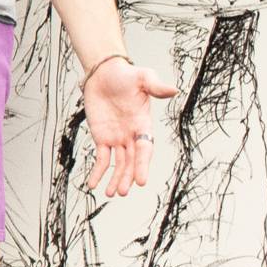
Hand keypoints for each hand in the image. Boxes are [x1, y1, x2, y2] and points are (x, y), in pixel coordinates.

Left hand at [81, 54, 179, 197]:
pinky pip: (101, 158)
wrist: (105, 73)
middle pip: (131, 161)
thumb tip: (173, 90)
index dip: (142, 165)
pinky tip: (93, 184)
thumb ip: (156, 86)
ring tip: (111, 194)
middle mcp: (132, 135)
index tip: (141, 181)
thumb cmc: (126, 75)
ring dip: (115, 178)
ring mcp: (117, 138)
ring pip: (118, 163)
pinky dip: (98, 171)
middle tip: (123, 192)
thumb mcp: (143, 78)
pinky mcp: (102, 137)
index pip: (144, 149)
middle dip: (127, 176)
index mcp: (143, 125)